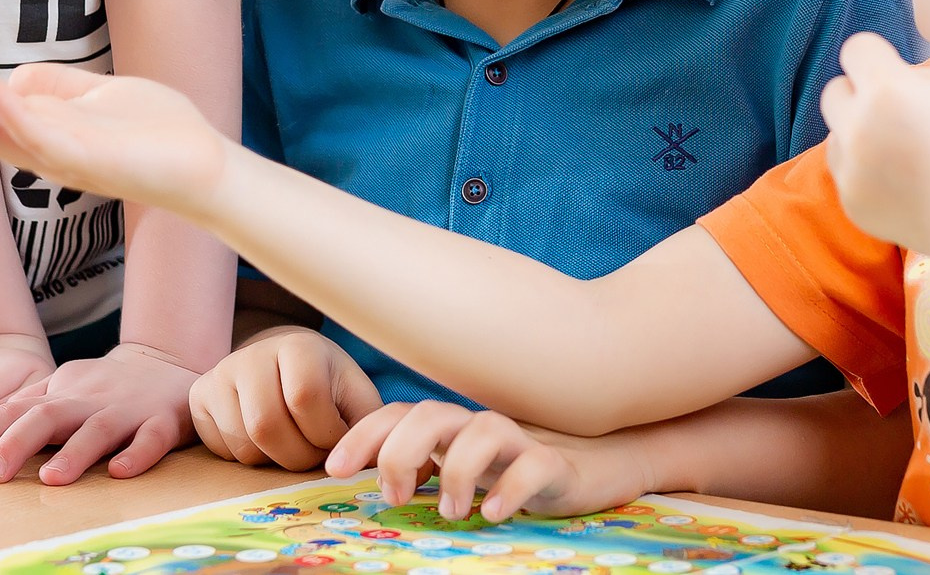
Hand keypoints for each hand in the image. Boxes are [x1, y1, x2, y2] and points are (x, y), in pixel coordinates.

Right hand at [0, 47, 232, 213]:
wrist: (205, 164)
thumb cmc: (156, 132)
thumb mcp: (98, 96)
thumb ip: (56, 87)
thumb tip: (10, 78)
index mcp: (43, 134)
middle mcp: (44, 152)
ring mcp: (65, 160)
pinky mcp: (92, 164)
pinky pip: (44, 143)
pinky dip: (16, 118)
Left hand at [0, 343, 201, 484]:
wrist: (168, 365)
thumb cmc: (104, 389)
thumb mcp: (60, 392)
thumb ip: (23, 411)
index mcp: (59, 393)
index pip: (13, 411)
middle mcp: (87, 399)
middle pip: (46, 416)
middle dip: (14, 444)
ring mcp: (127, 410)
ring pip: (97, 428)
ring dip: (75, 452)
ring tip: (50, 479)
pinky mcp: (163, 421)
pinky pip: (151, 438)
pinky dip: (137, 454)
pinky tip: (120, 472)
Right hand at [191, 328, 382, 470]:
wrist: (281, 360)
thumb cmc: (326, 383)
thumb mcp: (355, 394)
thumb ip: (368, 424)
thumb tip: (376, 464)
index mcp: (297, 345)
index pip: (305, 398)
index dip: (325, 433)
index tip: (336, 436)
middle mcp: (252, 354)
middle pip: (267, 426)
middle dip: (299, 455)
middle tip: (313, 450)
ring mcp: (220, 373)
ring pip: (244, 444)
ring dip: (275, 460)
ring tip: (292, 443)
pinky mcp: (199, 395)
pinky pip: (222, 450)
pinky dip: (250, 458)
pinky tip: (264, 440)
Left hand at [328, 402, 655, 522]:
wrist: (594, 465)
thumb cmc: (513, 468)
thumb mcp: (460, 469)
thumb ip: (423, 468)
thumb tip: (378, 483)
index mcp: (448, 427)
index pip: (397, 415)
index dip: (363, 435)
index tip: (335, 469)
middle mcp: (476, 426)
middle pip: (429, 415)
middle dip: (402, 451)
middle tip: (397, 496)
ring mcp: (517, 442)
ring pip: (479, 432)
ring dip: (457, 470)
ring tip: (451, 511)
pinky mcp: (553, 465)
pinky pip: (531, 467)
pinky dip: (509, 488)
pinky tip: (492, 513)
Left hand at [821, 34, 929, 254]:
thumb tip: (914, 54)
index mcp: (890, 94)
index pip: (857, 49)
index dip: (881, 58)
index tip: (901, 71)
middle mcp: (861, 135)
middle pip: (835, 90)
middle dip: (864, 95)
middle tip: (907, 110)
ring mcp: (855, 176)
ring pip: (837, 133)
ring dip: (863, 134)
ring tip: (915, 149)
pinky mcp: (856, 208)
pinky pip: (846, 171)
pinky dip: (868, 170)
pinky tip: (911, 180)